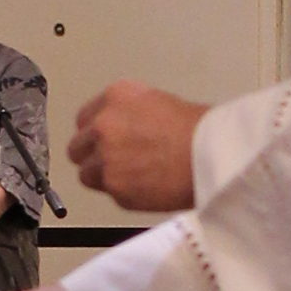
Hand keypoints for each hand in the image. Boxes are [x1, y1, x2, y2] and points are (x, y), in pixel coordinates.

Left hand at [68, 82, 205, 213]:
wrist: (213, 155)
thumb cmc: (200, 130)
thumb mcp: (159, 103)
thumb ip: (130, 115)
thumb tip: (123, 131)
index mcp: (116, 97)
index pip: (84, 118)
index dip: (94, 133)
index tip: (101, 141)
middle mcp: (104, 125)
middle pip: (78, 147)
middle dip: (92, 156)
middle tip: (114, 162)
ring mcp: (106, 158)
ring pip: (86, 174)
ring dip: (103, 177)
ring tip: (131, 177)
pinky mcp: (115, 188)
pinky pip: (109, 193)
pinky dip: (123, 193)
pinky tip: (145, 186)